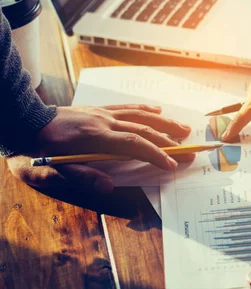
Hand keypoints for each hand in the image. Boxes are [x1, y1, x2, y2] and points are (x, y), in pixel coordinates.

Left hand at [7, 104, 192, 192]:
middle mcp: (103, 121)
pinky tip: (158, 111)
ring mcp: (102, 113)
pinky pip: (127, 107)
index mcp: (94, 136)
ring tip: (184, 129)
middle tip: (190, 151)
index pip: (134, 144)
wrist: (19, 119)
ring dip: (164, 123)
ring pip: (140, 115)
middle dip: (169, 141)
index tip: (173, 164)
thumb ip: (79, 177)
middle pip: (144, 129)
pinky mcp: (97, 109)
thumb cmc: (31, 148)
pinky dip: (145, 109)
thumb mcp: (47, 170)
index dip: (156, 154)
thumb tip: (109, 186)